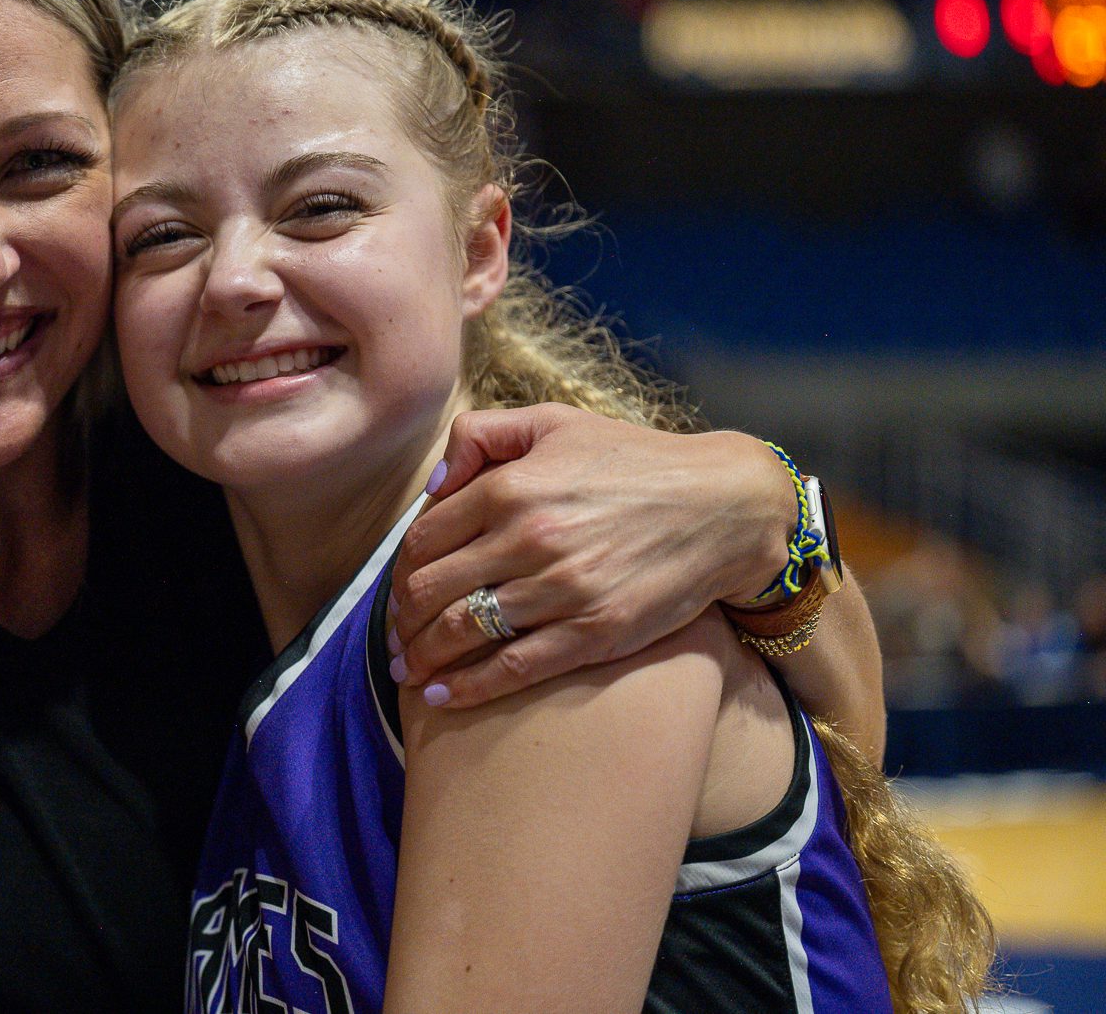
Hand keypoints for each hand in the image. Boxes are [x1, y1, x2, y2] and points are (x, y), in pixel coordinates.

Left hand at [387, 404, 793, 706]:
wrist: (726, 506)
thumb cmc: (635, 461)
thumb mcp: (555, 423)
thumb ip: (483, 435)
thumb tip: (434, 485)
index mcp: (511, 487)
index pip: (424, 540)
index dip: (399, 572)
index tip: (397, 593)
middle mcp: (528, 539)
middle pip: (430, 590)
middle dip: (401, 621)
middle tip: (394, 638)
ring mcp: (561, 589)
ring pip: (462, 631)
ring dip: (422, 658)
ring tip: (407, 670)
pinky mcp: (595, 632)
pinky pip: (513, 668)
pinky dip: (467, 687)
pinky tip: (442, 697)